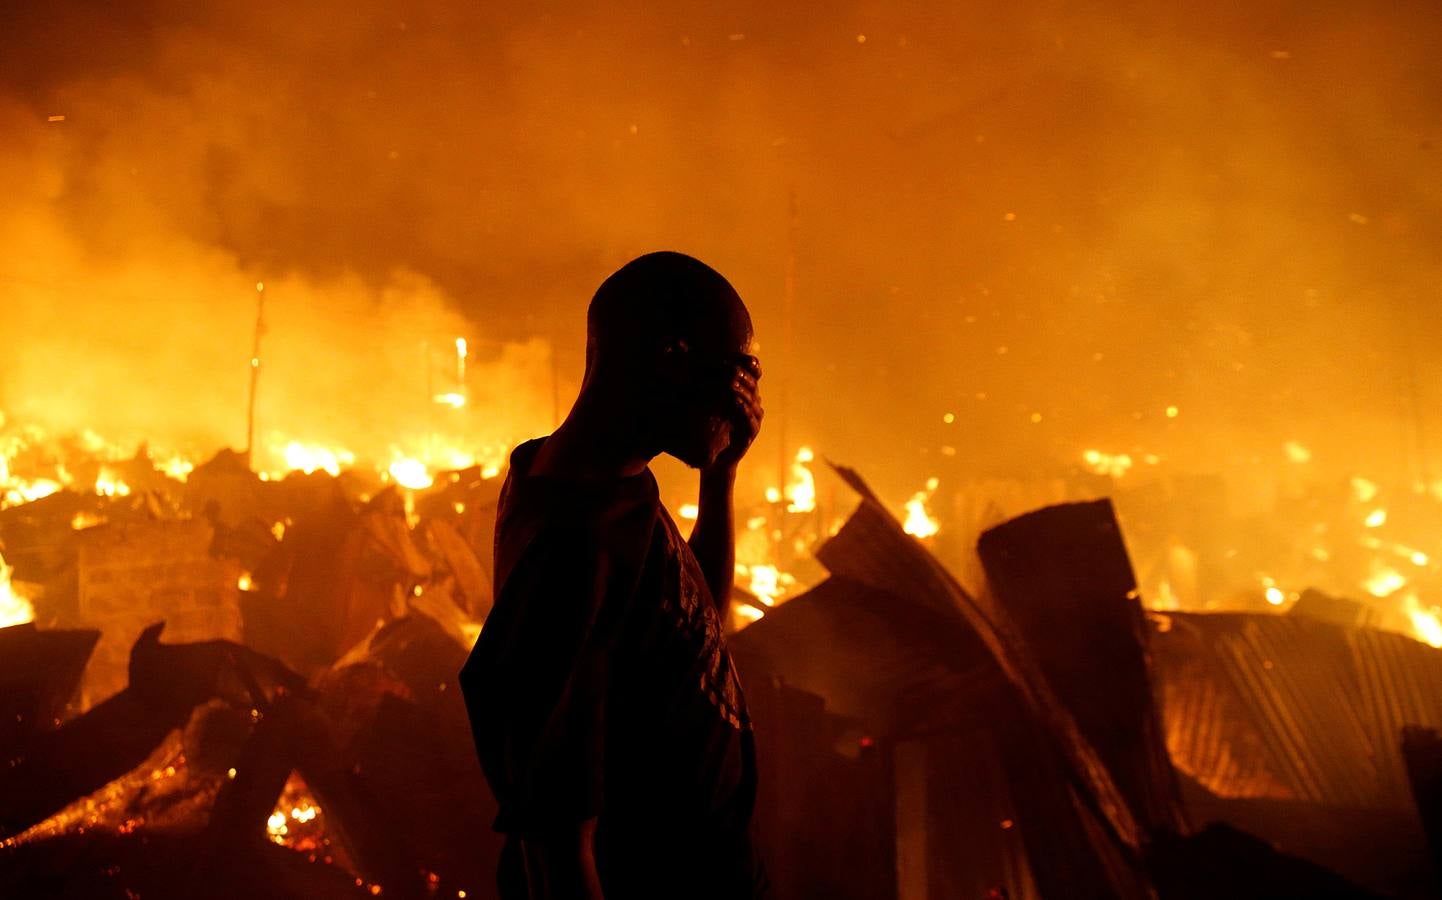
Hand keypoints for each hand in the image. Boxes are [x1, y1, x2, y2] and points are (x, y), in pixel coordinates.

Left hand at [708, 357, 762, 472]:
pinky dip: (743, 409)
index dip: (743, 367)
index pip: (750, 376)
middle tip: (730, 368)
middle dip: (741, 376)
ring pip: (752, 400)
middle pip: (753, 386)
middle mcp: (753, 406)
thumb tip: (691, 365)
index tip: (728, 359)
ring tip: (731, 382)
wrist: (714, 461)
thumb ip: (707, 389)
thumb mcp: (707, 406)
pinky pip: (750, 418)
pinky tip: (734, 401)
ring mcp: (754, 420)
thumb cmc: (709, 432)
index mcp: (745, 396)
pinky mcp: (751, 433)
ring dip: (741, 391)